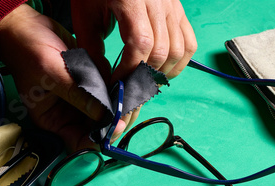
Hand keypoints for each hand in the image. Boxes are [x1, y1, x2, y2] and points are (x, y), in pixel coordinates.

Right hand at [0, 4, 122, 150]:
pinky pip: (108, 88)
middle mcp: (69, 113)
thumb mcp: (52, 74)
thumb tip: (103, 114)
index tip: (116, 126)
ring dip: (116, 99)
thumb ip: (78, 94)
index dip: (99, 139)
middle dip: (114, 119)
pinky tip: (112, 71)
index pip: (80, 141)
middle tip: (127, 106)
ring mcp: (81, 97)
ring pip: (107, 108)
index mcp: (55, 120)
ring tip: (121, 86)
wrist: (25, 25)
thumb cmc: (28, 51)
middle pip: (98, 127)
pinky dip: (114, 82)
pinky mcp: (90, 81)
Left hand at [71, 0, 197, 129]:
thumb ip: (91, 47)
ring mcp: (172, 7)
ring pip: (179, 50)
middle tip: (129, 88)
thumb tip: (102, 80)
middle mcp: (157, 2)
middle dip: (144, 76)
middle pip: (161, 51)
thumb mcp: (85, 15)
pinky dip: (180, 62)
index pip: (139, 44)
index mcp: (130, 1)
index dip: (129, 70)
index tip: (116, 84)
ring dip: (163, 72)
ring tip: (145, 80)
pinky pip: (189, 43)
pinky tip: (163, 69)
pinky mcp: (179, 11)